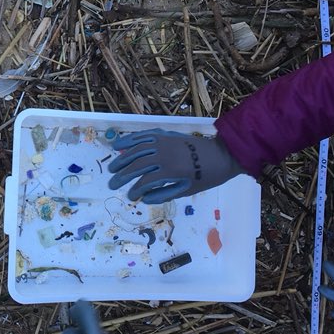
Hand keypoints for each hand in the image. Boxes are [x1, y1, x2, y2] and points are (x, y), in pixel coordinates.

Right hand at [107, 130, 244, 203]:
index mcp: (171, 170)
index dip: (135, 190)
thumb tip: (144, 198)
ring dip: (122, 157)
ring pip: (137, 148)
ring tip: (112, 167)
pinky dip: (131, 139)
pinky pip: (145, 135)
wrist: (221, 155)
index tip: (130, 197)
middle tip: (112, 183)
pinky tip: (120, 144)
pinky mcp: (166, 135)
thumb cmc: (206, 177)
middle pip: (137, 164)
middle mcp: (164, 154)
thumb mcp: (187, 191)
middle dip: (123, 175)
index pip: (145, 181)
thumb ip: (163, 195)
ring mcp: (164, 142)